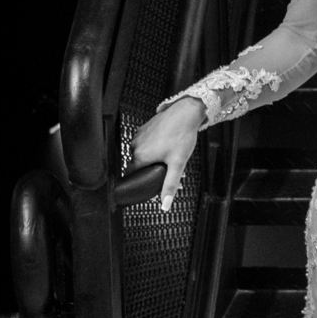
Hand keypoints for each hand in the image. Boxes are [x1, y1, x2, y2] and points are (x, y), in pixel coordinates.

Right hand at [132, 96, 205, 210]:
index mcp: (140, 156)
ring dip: (153, 157)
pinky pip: (146, 142)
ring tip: (169, 156)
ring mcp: (139, 135)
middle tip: (166, 168)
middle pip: (138, 164)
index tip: (147, 182)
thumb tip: (165, 205)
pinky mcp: (144, 128)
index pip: (131, 174)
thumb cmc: (181, 136)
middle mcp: (135, 145)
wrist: (185, 113)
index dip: (138, 180)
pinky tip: (167, 145)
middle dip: (150, 168)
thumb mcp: (178, 164)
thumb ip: (170, 185)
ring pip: (142, 152)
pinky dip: (154, 146)